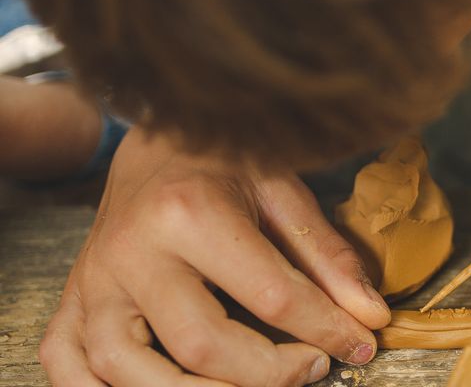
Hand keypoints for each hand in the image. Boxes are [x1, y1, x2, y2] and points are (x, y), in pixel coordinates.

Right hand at [40, 128, 390, 386]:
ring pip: (127, 372)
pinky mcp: (71, 298)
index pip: (271, 296)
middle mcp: (133, 251)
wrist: (156, 141)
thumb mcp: (283, 192)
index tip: (360, 345)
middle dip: (270, 374)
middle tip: (313, 367)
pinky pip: (67, 365)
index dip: (327, 329)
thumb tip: (371, 315)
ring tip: (254, 386)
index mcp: (191, 213)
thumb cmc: (223, 162)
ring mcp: (93, 281)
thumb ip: (328, 255)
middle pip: (201, 345)